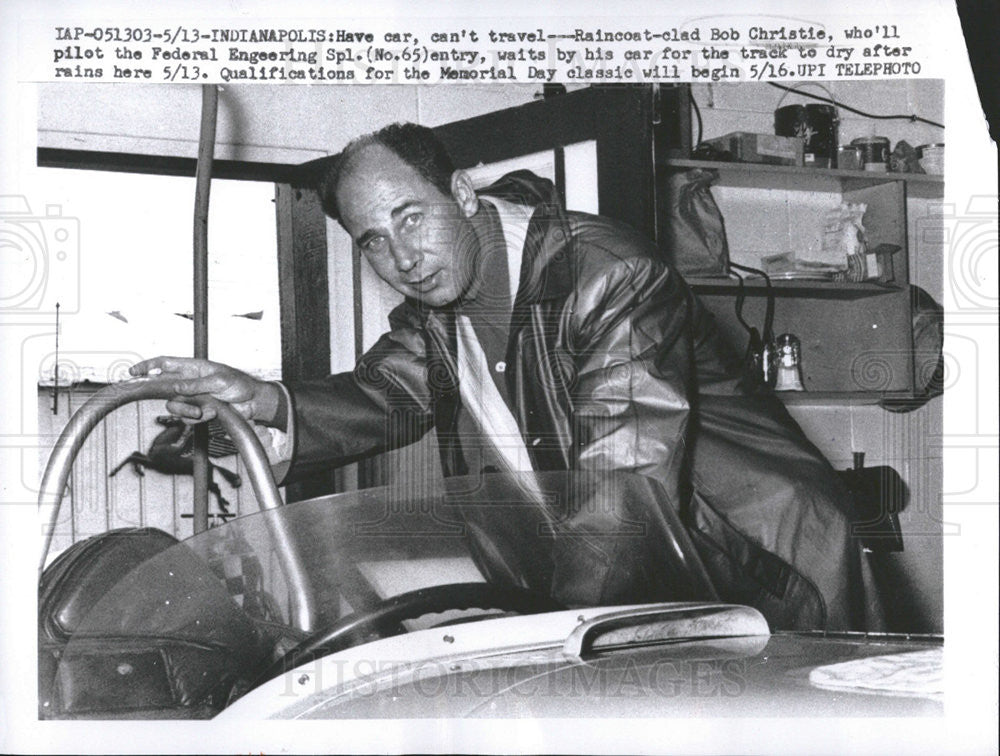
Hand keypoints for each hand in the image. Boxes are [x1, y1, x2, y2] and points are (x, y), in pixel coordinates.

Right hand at [129, 356, 281, 425]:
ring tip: (207, 411)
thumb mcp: (220, 381)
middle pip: (166, 389)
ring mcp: (193, 398)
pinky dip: (198, 418)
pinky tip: (212, 414)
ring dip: (189, 411)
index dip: (148, 366)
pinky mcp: (199, 411)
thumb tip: (177, 387)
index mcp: (193, 368)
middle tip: (187, 404)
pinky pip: (187, 417)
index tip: (133, 372)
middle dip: (173, 399)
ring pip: (176, 406)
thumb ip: (197, 384)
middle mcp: (190, 382)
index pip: (165, 363)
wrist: (253, 403)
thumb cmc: (241, 385)